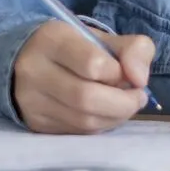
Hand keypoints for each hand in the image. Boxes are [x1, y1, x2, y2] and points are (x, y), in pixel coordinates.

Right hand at [12, 22, 154, 134]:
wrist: (29, 61)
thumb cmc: (75, 48)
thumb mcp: (104, 38)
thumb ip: (134, 50)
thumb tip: (140, 80)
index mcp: (52, 40)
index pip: (92, 64)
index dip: (118, 73)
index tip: (127, 73)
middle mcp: (34, 70)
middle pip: (87, 97)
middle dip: (123, 103)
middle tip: (137, 98)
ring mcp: (31, 100)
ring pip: (83, 120)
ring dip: (114, 117)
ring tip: (124, 106)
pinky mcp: (35, 122)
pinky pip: (78, 132)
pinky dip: (100, 126)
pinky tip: (105, 114)